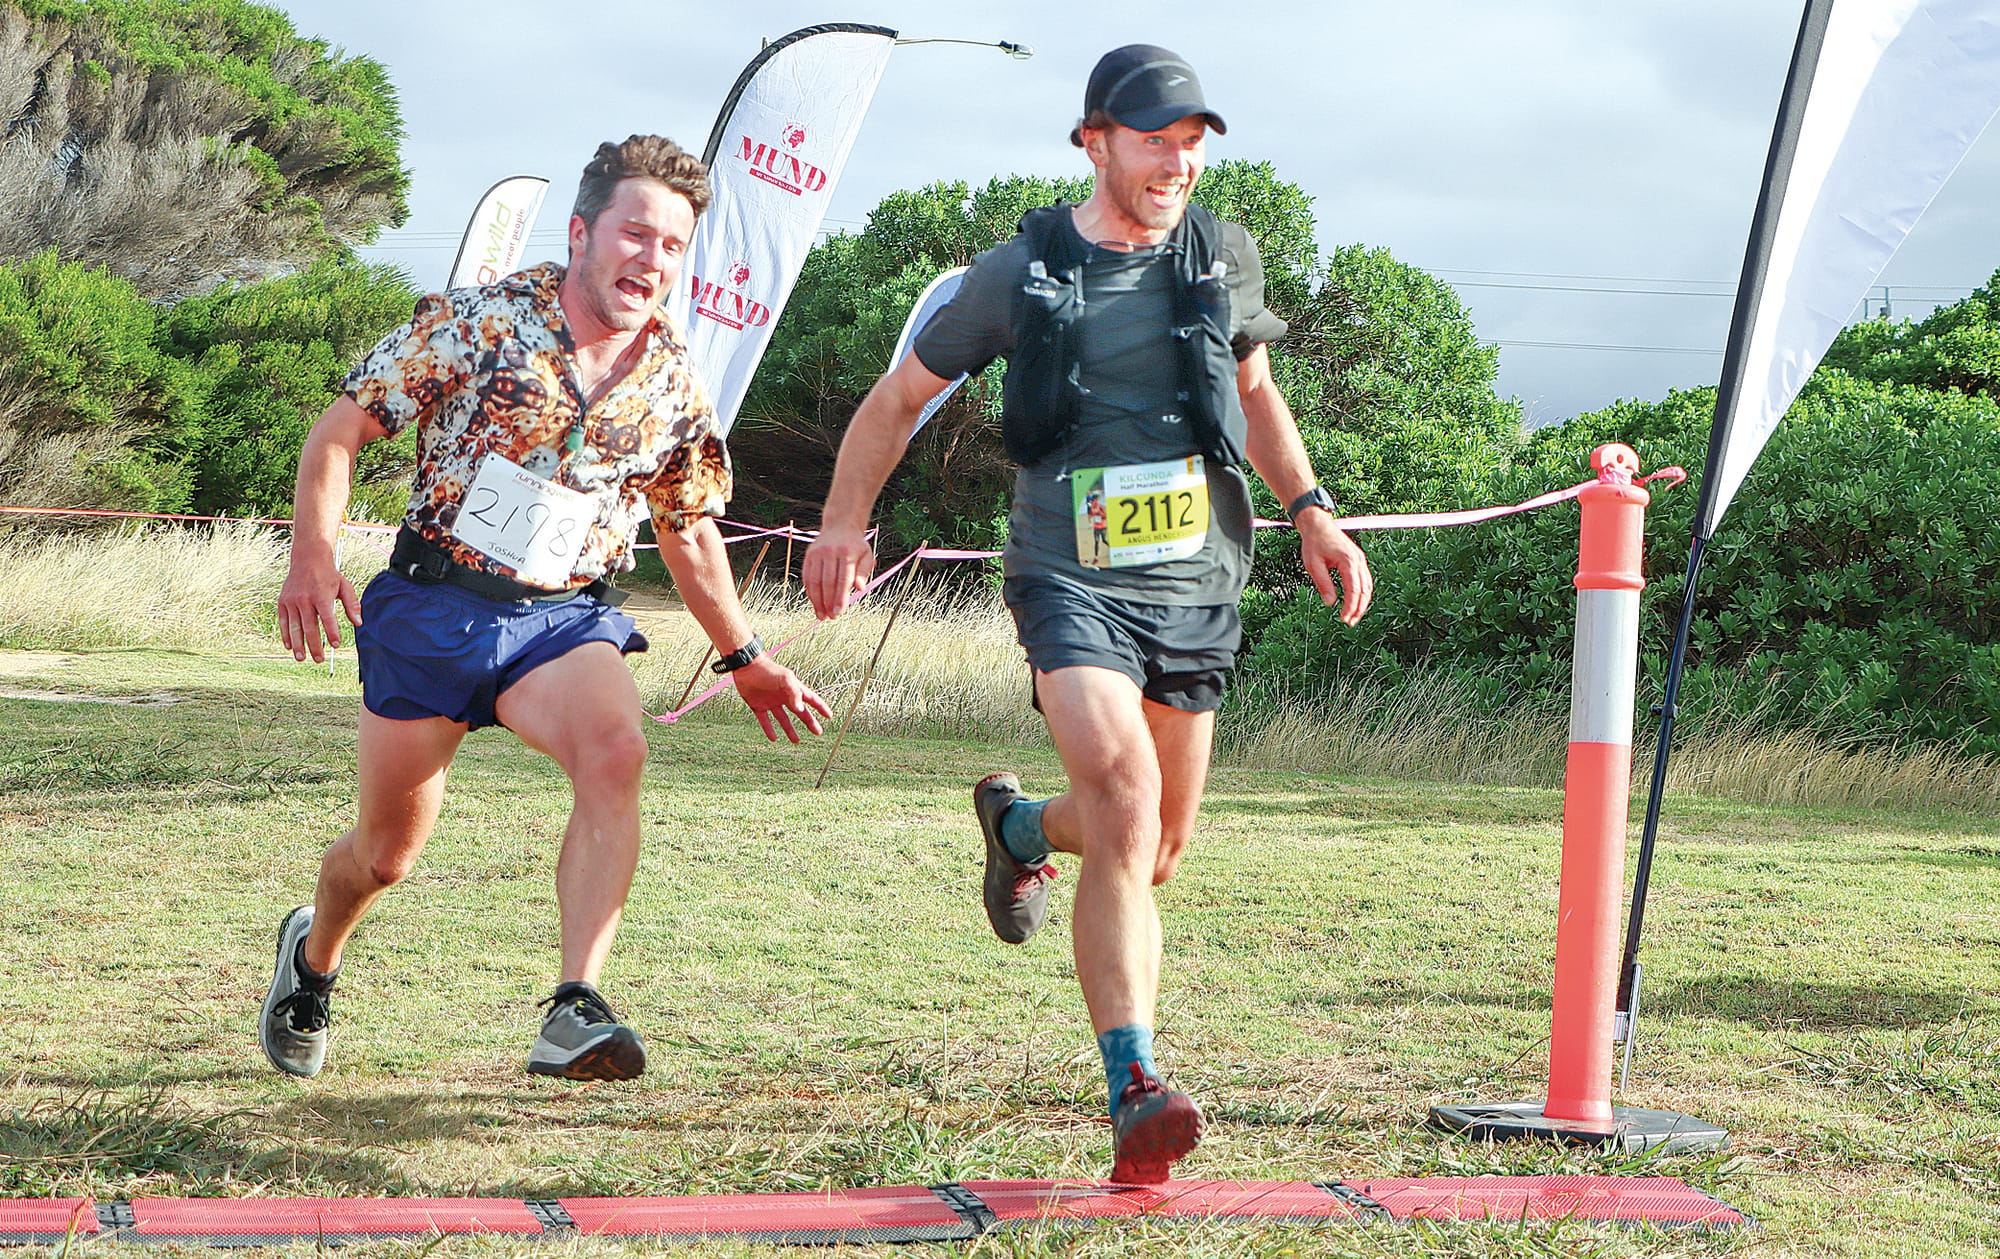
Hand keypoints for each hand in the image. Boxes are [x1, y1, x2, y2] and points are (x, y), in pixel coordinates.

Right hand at [277, 553, 360, 662]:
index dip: (332, 632)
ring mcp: (291, 601)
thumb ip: (352, 605)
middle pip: (309, 627)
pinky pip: (283, 621)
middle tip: (319, 660)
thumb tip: (359, 623)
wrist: (308, 559)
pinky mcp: (282, 602)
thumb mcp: (345, 586)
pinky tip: (289, 646)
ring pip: (294, 627)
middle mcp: (304, 599)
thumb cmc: (329, 576)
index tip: (337, 644)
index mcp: (321, 595)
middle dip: (314, 645)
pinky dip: (285, 635)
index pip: (327, 618)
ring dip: (297, 644)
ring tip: (301, 658)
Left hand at [729, 654, 831, 742]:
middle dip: (809, 722)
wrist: (747, 667)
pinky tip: (773, 738)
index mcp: (793, 689)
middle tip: (818, 732)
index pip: (811, 699)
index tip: (829, 716)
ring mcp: (771, 702)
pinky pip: (765, 720)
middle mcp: (784, 697)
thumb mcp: (785, 679)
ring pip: (783, 719)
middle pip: (800, 712)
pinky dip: (769, 729)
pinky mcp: (758, 706)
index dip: (820, 707)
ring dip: (790, 730)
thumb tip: (801, 709)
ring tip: (796, 741)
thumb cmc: (768, 670)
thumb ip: (794, 693)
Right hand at [803, 525, 875, 619]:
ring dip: (817, 601)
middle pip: (827, 582)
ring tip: (821, 615)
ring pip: (814, 581)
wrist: (840, 527)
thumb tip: (860, 588)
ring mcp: (817, 553)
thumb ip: (864, 572)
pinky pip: (807, 577)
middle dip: (828, 602)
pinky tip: (814, 602)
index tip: (839, 612)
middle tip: (831, 617)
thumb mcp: (866, 556)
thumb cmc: (856, 546)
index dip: (840, 597)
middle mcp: (830, 551)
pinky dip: (810, 592)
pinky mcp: (809, 556)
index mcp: (847, 552)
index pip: (843, 579)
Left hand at [1297, 510, 1372, 624]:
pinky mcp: (1358, 561)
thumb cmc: (1314, 542)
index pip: (1353, 589)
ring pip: (1368, 586)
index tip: (1344, 619)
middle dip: (1359, 608)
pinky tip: (1355, 603)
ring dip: (1362, 603)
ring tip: (1353, 617)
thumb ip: (1323, 583)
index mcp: (1348, 560)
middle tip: (1349, 623)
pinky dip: (1362, 593)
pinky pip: (1365, 580)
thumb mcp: (1313, 564)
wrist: (1318, 524)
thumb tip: (1330, 603)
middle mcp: (1358, 560)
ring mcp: (1360, 560)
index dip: (1350, 606)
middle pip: (1365, 590)